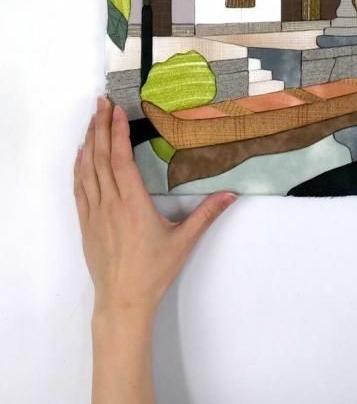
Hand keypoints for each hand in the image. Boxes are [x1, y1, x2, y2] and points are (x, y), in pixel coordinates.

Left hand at [74, 97, 235, 317]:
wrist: (122, 301)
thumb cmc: (153, 271)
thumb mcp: (184, 241)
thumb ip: (206, 214)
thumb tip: (230, 195)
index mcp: (133, 204)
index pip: (121, 161)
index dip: (119, 133)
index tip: (118, 111)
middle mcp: (110, 204)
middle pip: (101, 158)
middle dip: (100, 127)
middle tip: (101, 103)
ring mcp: (94, 213)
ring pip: (87, 170)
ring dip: (89, 142)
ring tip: (92, 119)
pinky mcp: (86, 223)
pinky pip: (79, 188)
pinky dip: (79, 167)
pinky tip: (81, 154)